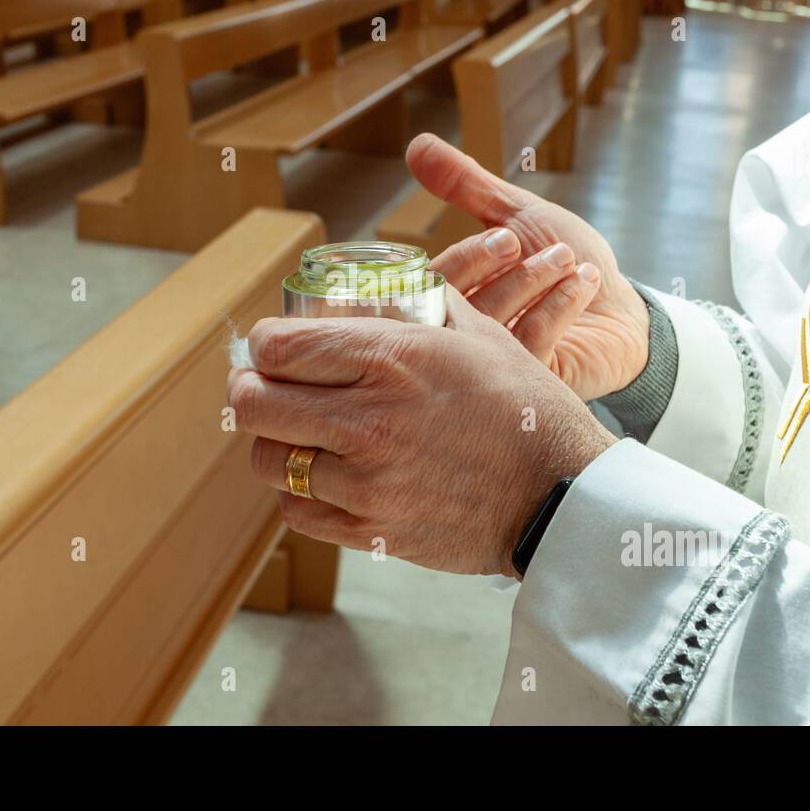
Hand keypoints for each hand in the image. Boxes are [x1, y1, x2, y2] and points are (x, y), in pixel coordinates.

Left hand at [227, 289, 615, 576]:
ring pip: (268, 461)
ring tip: (293, 433)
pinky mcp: (372, 529)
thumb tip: (394, 281)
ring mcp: (367, 480)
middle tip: (261, 388)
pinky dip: (299, 492)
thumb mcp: (480, 336)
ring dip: (273, 442)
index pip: (276, 348)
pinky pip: (296, 511)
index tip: (270, 349)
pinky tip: (321, 475)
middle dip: (249, 391)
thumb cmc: (526, 409)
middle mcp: (369, 419)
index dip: (262, 346)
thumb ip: (427, 303)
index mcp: (392, 358)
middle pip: (253, 404)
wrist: (560, 494)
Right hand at [408, 134, 649, 401]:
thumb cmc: (568, 263)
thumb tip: (417, 144)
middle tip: (520, 243)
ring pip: (490, 325)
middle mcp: (464, 336)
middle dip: (489, 267)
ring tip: (564, 258)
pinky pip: (530, 345)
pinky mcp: (530, 382)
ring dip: (532, 281)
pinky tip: (582, 283)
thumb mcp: (518, 215)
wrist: (621, 311)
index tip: (503, 233)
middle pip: (450, 308)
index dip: (463, 257)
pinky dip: (558, 307)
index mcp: (453, 296)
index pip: (429, 284)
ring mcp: (494, 365)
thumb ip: (467, 186)